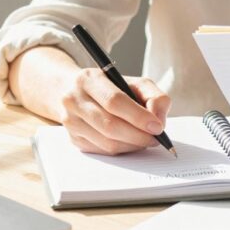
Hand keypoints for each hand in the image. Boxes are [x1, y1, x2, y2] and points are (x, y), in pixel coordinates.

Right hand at [56, 68, 170, 155]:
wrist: (77, 92)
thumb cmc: (112, 87)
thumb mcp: (135, 83)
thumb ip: (154, 97)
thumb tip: (158, 121)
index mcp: (89, 79)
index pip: (114, 101)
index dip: (138, 116)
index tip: (157, 127)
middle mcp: (74, 99)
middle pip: (110, 125)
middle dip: (138, 135)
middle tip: (156, 138)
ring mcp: (71, 121)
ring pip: (107, 142)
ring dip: (132, 145)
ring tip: (146, 140)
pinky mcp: (74, 139)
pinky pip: (103, 151)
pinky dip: (122, 149)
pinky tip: (131, 142)